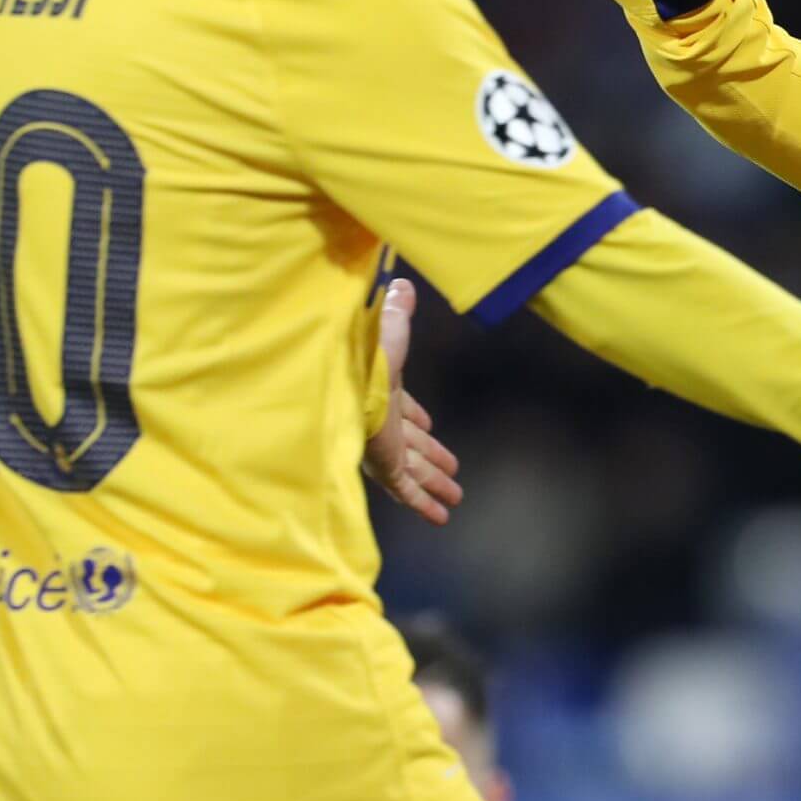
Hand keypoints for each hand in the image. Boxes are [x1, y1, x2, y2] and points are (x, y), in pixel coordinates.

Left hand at [362, 280, 464, 525]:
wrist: (344, 392)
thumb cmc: (364, 362)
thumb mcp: (387, 335)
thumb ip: (395, 314)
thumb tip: (400, 283)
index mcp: (384, 394)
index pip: (403, 409)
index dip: (416, 417)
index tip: (428, 422)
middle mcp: (385, 424)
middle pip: (415, 444)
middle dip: (433, 457)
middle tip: (453, 471)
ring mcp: (386, 447)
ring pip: (415, 470)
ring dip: (435, 483)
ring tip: (456, 496)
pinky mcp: (385, 466)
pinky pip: (408, 490)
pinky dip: (424, 504)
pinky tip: (441, 517)